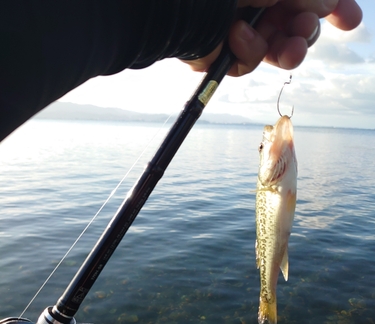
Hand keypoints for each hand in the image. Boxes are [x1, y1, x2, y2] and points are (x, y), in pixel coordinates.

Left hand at [183, 0, 362, 76]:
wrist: (182, 5)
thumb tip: (328, 5)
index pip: (307, 0)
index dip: (332, 8)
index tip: (350, 20)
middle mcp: (257, 5)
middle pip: (299, 25)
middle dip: (309, 30)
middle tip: (307, 26)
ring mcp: (242, 30)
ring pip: (280, 50)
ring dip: (291, 48)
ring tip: (292, 45)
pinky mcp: (226, 54)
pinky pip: (250, 61)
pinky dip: (249, 49)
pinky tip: (236, 34)